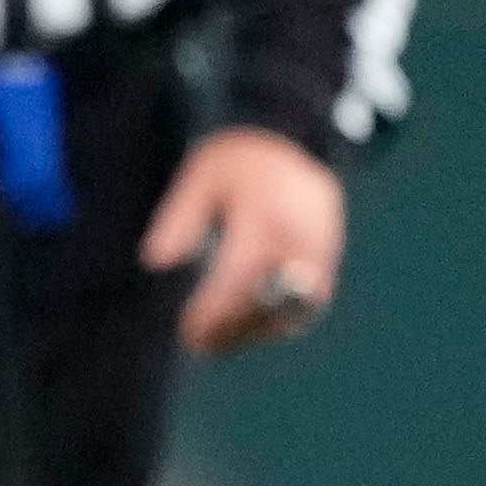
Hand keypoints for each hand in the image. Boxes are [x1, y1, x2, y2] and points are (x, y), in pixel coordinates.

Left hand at [140, 125, 347, 355]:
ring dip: (256, 330)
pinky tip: (245, 331)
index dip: (215, 308)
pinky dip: (279, 322)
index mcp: (265, 212)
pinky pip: (309, 303)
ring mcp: (321, 249)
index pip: (239, 273)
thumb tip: (155, 260)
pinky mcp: (329, 259)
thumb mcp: (200, 177)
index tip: (189, 330)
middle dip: (234, 328)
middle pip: (271, 298)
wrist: (295, 142)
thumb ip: (179, 218)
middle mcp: (299, 234)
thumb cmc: (238, 163)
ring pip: (295, 308)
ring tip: (217, 343)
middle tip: (199, 343)